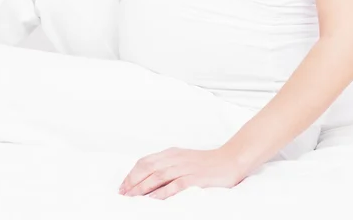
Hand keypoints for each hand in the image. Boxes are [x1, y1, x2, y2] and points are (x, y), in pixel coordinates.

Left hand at [118, 145, 246, 200]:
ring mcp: (185, 168)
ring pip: (158, 175)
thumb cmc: (206, 163)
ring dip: (142, 187)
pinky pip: (175, 185)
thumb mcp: (183, 159)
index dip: (132, 173)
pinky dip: (162, 192)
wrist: (230, 160)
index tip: (123, 186)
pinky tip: (153, 199)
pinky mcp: (195, 178)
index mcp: (172, 153)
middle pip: (148, 167)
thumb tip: (149, 178)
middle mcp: (176, 158)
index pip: (146, 161)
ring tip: (132, 197)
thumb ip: (168, 165)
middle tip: (123, 194)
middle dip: (133, 181)